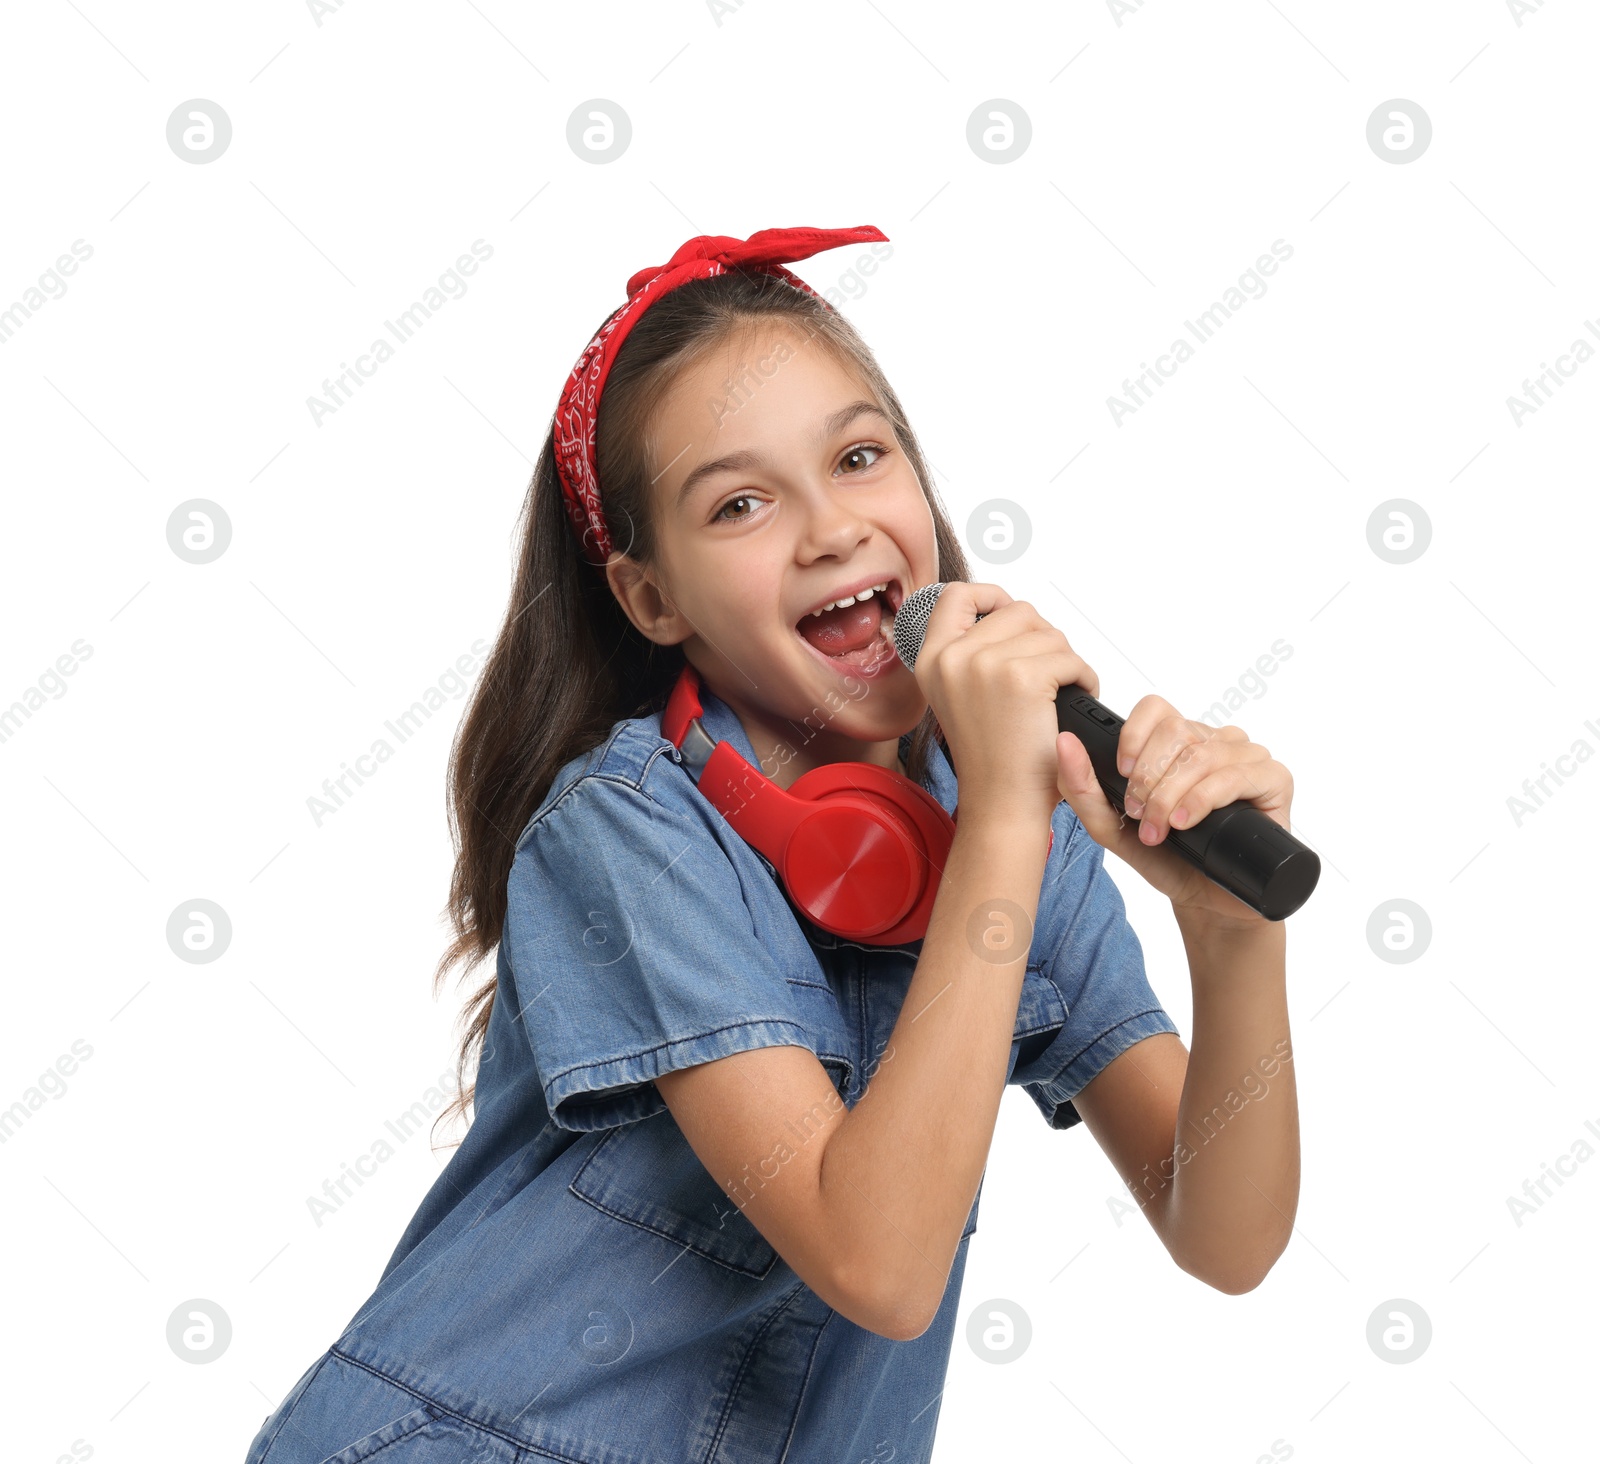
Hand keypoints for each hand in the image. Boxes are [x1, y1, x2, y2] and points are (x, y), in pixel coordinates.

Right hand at [913, 582, 1098, 830]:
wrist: (1002, 803)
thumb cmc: (993, 758)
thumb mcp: (961, 696)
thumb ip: (971, 654)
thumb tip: (1006, 611)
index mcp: (931, 660)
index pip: (957, 596)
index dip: (991, 596)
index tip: (1009, 614)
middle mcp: (951, 657)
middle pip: (1017, 611)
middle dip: (1043, 640)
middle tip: (1048, 677)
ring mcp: (983, 664)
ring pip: (1049, 634)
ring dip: (1067, 661)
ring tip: (1060, 694)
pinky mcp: (1020, 678)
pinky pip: (1069, 658)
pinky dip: (1084, 678)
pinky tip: (1074, 700)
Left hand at [1053, 695, 1294, 926]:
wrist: (1207, 901)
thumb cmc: (1167, 859)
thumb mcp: (1113, 827)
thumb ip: (1082, 788)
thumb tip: (1063, 743)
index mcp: (1178, 743)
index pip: (1156, 709)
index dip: (1135, 736)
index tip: (1122, 772)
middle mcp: (1214, 742)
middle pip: (1177, 731)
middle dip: (1149, 777)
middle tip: (1140, 815)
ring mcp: (1247, 757)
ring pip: (1204, 753)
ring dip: (1172, 795)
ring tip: (1161, 830)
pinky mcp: (1274, 779)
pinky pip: (1238, 773)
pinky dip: (1204, 798)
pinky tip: (1187, 822)